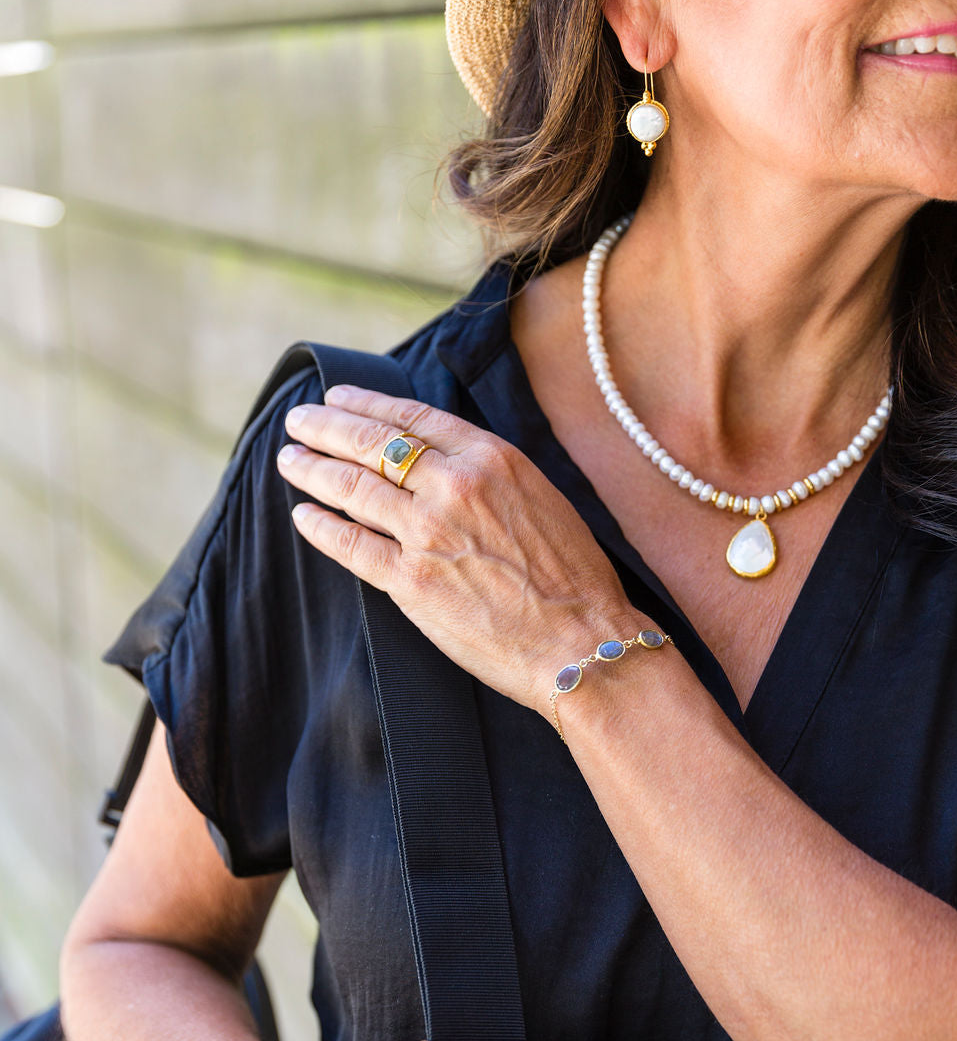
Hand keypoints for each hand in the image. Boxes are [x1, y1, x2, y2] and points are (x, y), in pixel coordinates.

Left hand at [276, 385, 638, 715]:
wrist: (583, 642)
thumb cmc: (574, 579)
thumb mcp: (543, 499)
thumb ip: (491, 477)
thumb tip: (443, 465)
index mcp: (492, 460)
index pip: (412, 419)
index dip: (367, 404)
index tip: (338, 398)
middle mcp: (455, 487)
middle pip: (372, 445)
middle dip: (326, 427)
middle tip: (297, 421)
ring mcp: (428, 534)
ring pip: (352, 488)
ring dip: (312, 470)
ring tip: (290, 460)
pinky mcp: (412, 583)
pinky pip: (351, 545)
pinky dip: (320, 526)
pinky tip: (302, 514)